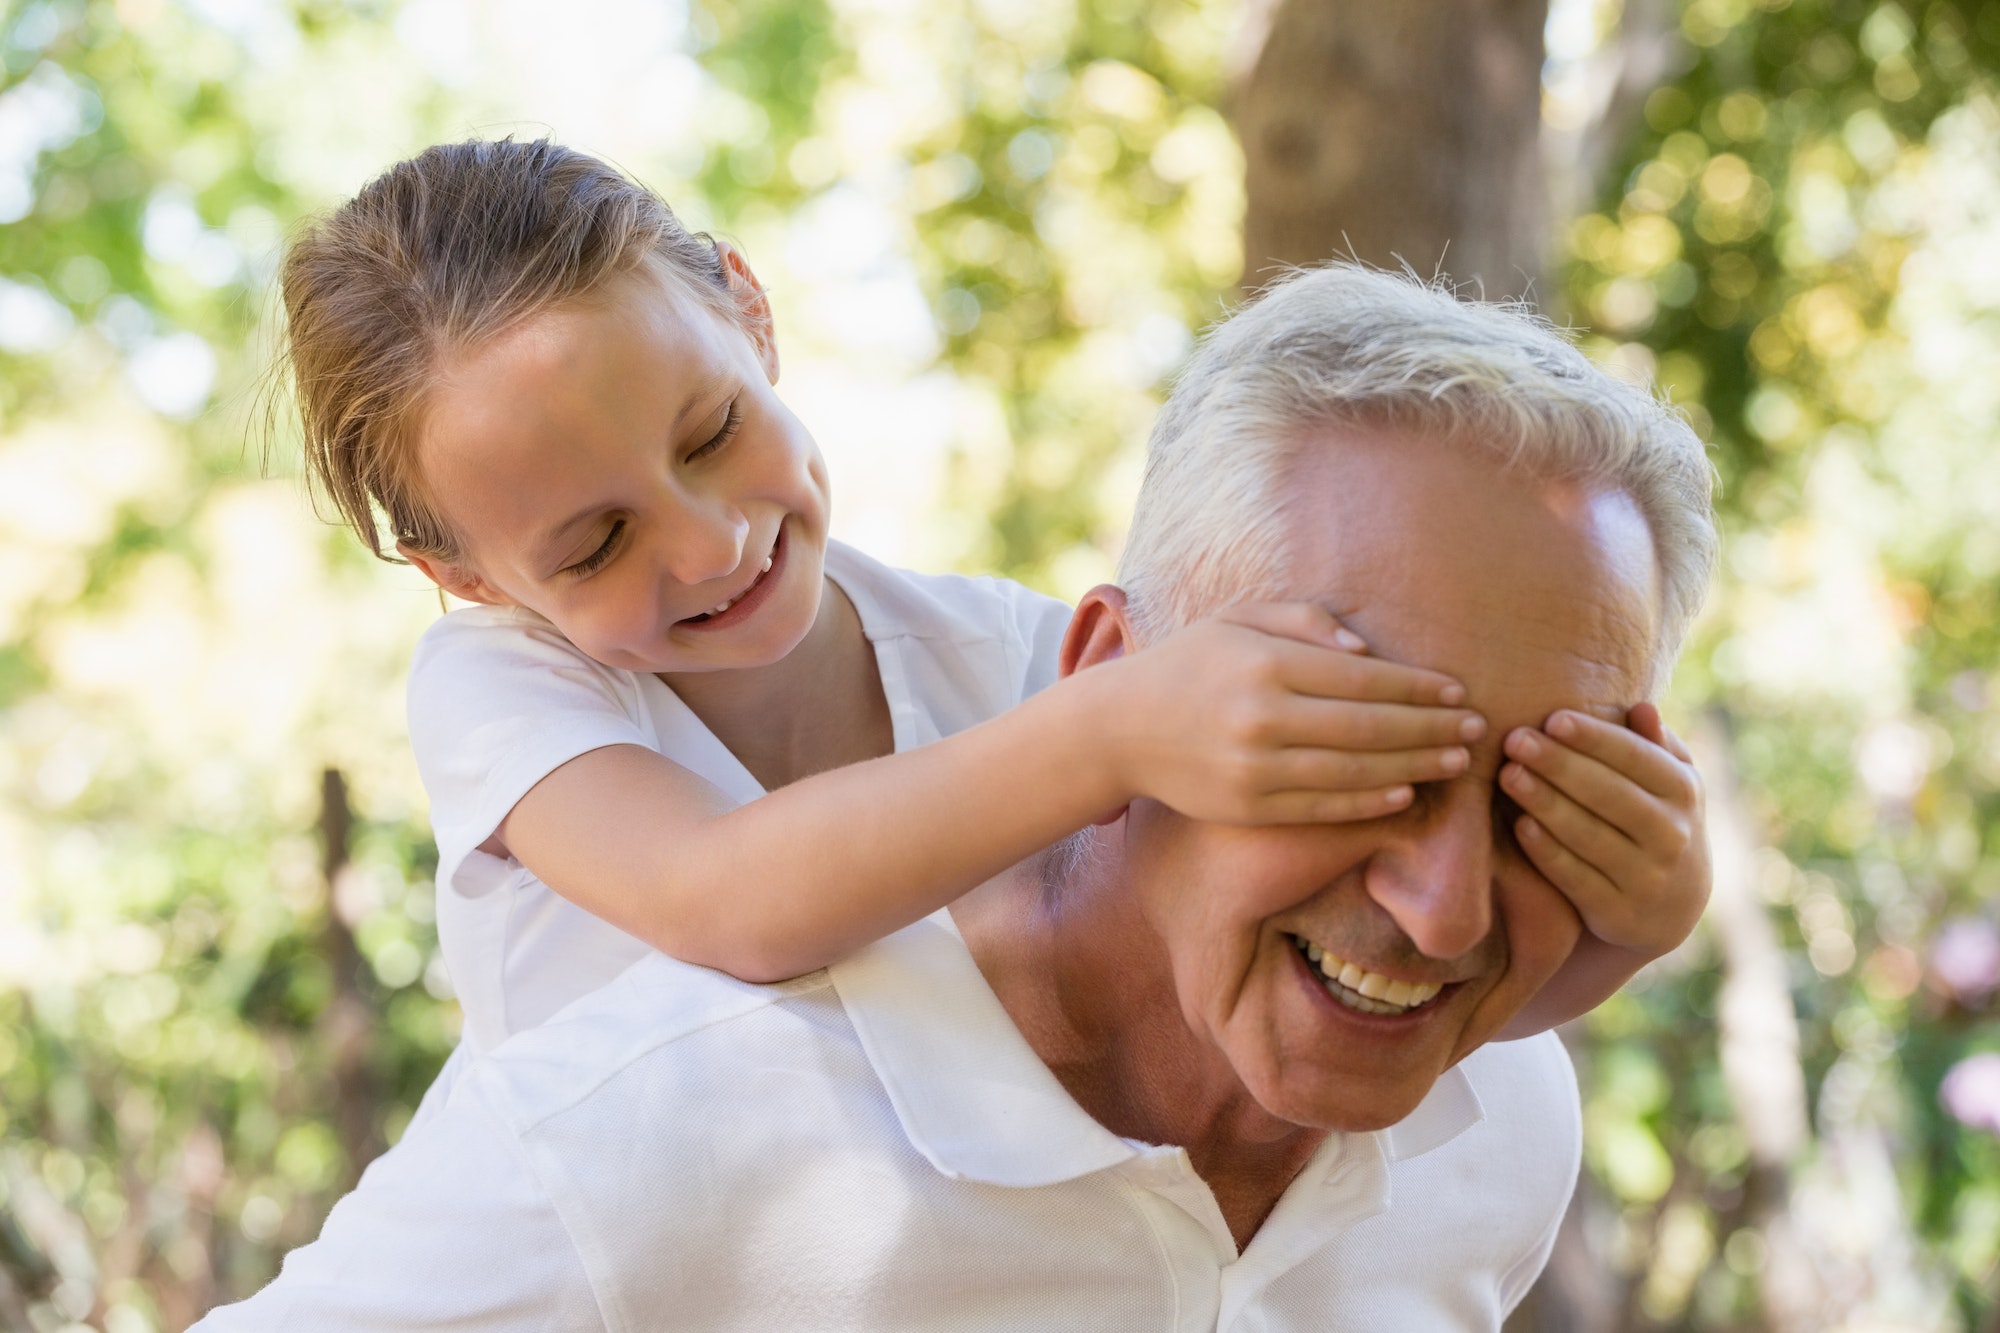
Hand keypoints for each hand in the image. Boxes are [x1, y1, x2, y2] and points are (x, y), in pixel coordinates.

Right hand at [1102, 601, 1486, 824]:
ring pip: (1354, 771)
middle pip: (1369, 727)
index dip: (1417, 686)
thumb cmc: (1187, 664)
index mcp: (1265, 662)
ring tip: (1456, 761)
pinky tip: (1405, 792)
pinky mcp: (1248, 805)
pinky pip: (1323, 805)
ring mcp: (1255, 767)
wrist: (1120, 729)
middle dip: (1431, 728)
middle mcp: (1262, 716)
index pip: (1362, 678)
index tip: (1456, 690)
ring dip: (1415, 767)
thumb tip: (1367, 650)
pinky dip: (1369, 801)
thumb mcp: (1236, 619)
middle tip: (1475, 728)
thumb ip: (1303, 622)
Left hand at [1499, 702, 1707, 958]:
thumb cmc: (1655, 818)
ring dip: (1546, 803)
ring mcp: (1648, 877)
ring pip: (1591, 836)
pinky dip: (1549, 852)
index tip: (1552, 718)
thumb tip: (1642, 707)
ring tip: (1508, 775)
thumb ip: (1652, 745)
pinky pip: (1578, 879)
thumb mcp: (1667, 781)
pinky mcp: (1619, 913)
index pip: (1637, 758)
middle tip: (1515, 740)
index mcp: (1683, 792)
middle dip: (1560, 764)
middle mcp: (1673, 835)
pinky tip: (1520, 825)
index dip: (1595, 738)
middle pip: (1610, 795)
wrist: (1670, 905)